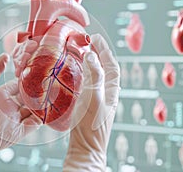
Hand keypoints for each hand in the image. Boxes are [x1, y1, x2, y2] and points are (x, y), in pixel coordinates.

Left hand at [0, 53, 41, 171]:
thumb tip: (5, 56)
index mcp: (0, 95)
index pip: (17, 85)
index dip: (26, 78)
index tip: (38, 70)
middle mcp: (9, 107)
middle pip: (28, 97)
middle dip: (37, 90)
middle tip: (50, 81)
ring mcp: (14, 120)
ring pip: (33, 110)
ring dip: (42, 103)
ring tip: (55, 93)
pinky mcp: (18, 132)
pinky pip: (34, 124)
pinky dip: (43, 118)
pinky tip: (51, 109)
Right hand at [63, 34, 119, 170]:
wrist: (85, 145)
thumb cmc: (92, 125)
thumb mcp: (94, 98)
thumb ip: (94, 75)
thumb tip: (91, 54)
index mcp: (111, 88)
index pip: (110, 62)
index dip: (103, 48)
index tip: (93, 37)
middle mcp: (105, 89)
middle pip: (102, 65)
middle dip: (94, 51)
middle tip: (82, 41)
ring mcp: (95, 94)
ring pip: (92, 72)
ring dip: (86, 60)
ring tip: (76, 50)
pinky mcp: (85, 100)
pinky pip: (84, 80)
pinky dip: (79, 71)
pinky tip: (71, 68)